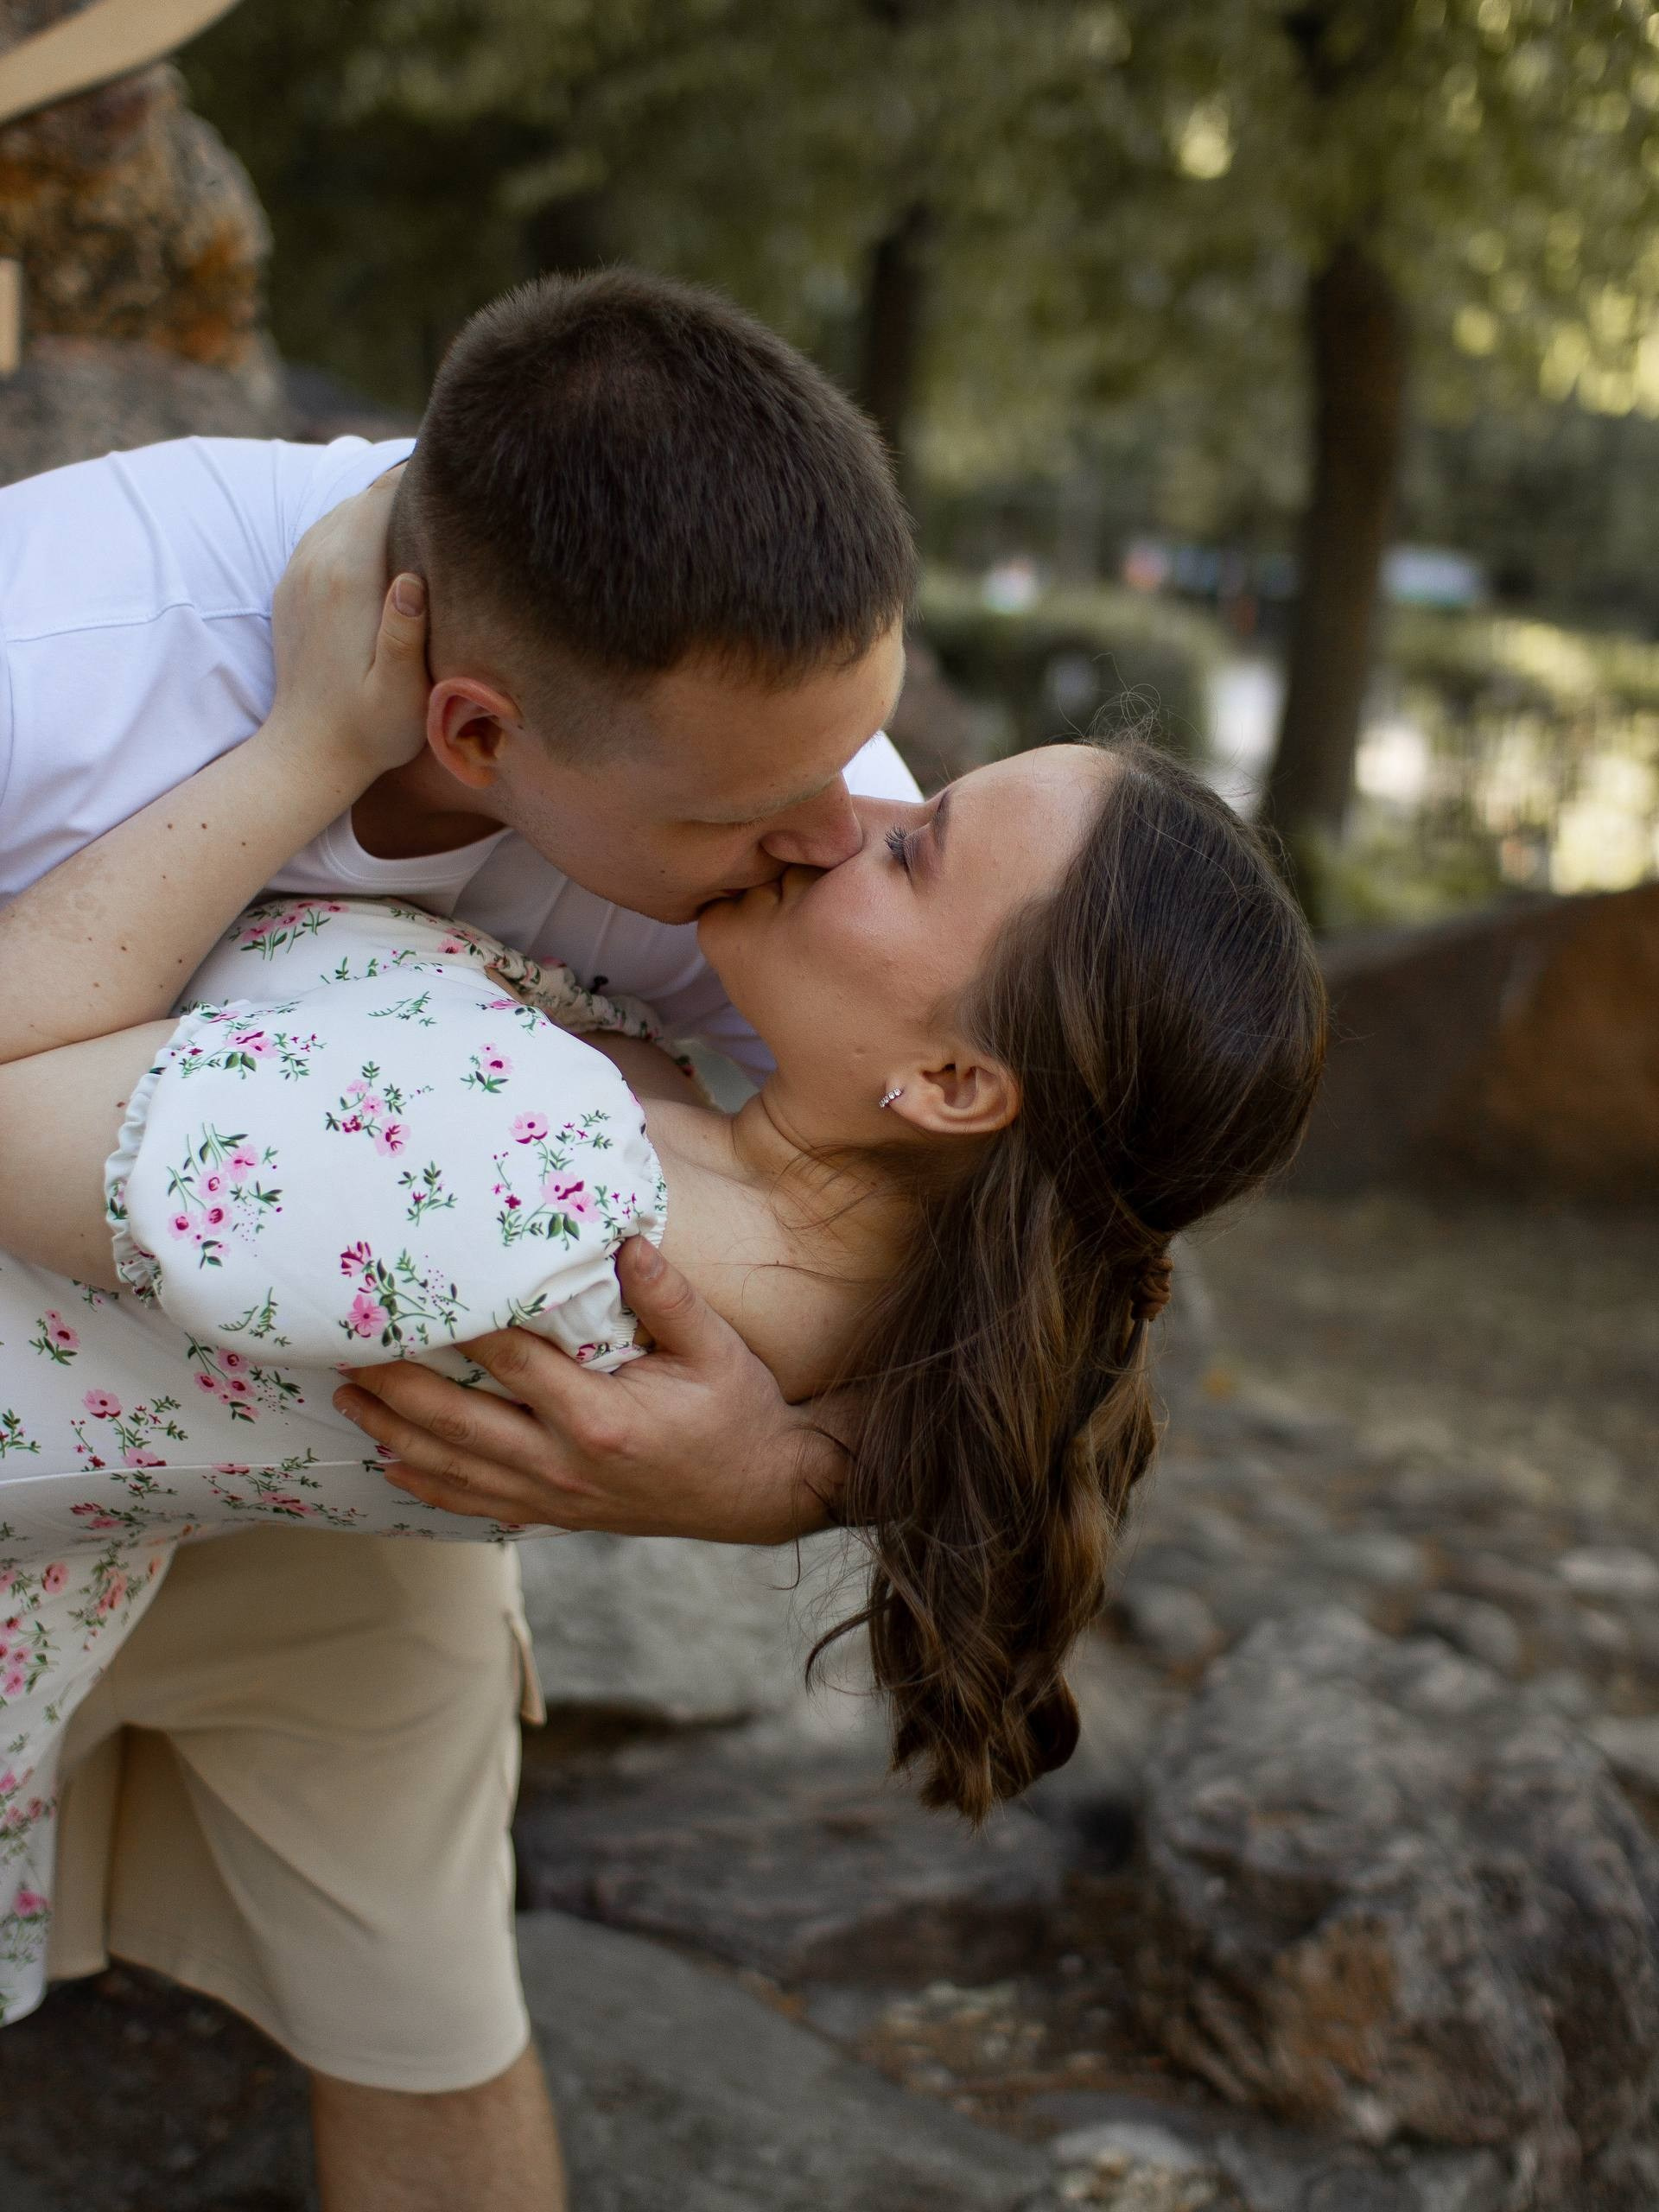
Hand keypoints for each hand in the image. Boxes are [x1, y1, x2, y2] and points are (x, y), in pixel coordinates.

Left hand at [268, 470, 430, 781]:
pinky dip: (357, 526)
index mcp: (347, 578)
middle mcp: (316, 562)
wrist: (307, 752)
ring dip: (382, 507)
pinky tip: (388, 542)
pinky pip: (325, 533)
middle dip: (407, 488)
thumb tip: (413, 579)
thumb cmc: (369, 729)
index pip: (384, 497)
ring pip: (343, 510)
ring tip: (428, 509)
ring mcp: (298, 572)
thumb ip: (406, 634)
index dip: (423, 479)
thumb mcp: (401, 693)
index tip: (464, 477)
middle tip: (457, 490)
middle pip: (364, 496)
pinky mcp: (292, 587)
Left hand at [331, 1238, 845, 1545]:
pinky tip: (392, 1467)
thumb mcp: (716, 1348)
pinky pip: (480, 1504)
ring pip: (457, 1467)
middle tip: (346, 1353)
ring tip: (349, 1400)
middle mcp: (566, 1462)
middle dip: (397, 1387)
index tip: (411, 1300)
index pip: (511, 1364)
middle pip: (460, 1421)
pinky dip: (430, 1486)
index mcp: (601, 1417)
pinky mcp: (558, 1513)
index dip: (458, 1331)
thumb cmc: (739, 1412)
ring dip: (396, 1433)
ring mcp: (557, 1495)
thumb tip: (625, 1241)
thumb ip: (668, 1296)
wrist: (762, 1490)